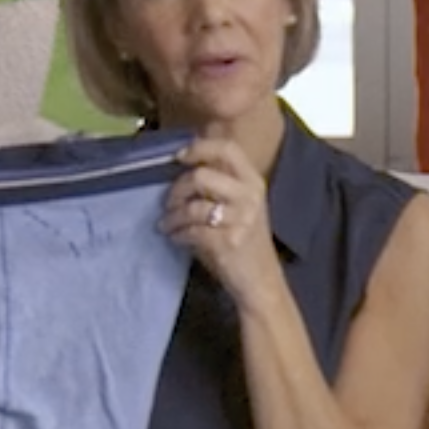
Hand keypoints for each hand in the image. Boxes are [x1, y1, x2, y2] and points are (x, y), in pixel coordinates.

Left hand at [161, 144, 276, 294]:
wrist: (261, 281)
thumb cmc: (244, 242)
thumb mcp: (240, 206)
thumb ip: (219, 186)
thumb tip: (182, 169)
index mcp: (253, 182)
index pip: (227, 149)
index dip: (200, 147)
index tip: (179, 156)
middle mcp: (250, 196)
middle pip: (201, 175)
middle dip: (177, 189)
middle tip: (168, 202)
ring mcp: (240, 219)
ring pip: (192, 206)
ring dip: (172, 216)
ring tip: (167, 224)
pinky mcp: (228, 242)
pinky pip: (191, 231)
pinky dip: (178, 234)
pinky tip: (176, 238)